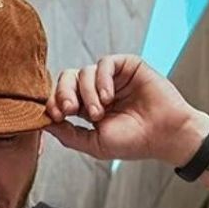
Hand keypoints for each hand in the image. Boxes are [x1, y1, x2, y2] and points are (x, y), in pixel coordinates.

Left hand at [44, 54, 208, 165]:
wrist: (164, 135)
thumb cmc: (133, 143)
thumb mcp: (94, 144)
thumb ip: (69, 134)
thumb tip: (45, 124)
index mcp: (87, 108)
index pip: (62, 97)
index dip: (54, 102)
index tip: (56, 116)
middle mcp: (97, 90)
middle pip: (68, 78)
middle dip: (64, 93)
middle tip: (70, 110)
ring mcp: (112, 77)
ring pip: (84, 72)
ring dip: (87, 93)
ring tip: (99, 113)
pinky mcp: (127, 66)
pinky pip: (104, 63)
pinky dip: (101, 79)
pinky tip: (108, 97)